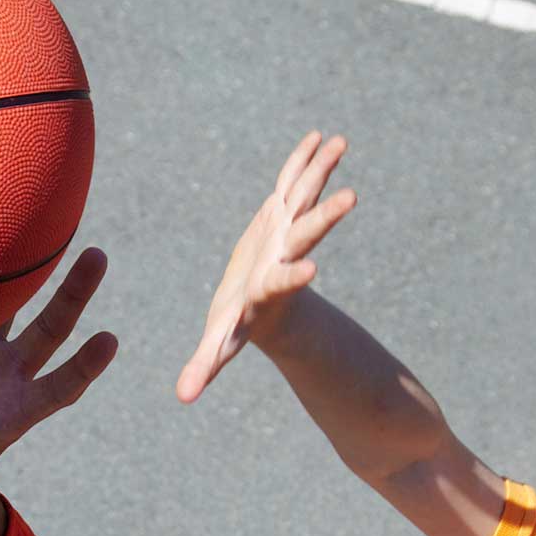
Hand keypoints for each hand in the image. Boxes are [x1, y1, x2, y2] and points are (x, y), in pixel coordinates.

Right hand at [0, 248, 118, 535]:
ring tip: (69, 232)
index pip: (60, 386)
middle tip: (100, 257)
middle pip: (51, 330)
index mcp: (15, 410)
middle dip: (74, 297)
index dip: (84, 366)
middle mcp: (10, 373)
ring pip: (20, 304)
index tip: (111, 340)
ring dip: (40, 273)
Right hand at [175, 131, 358, 403]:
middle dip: (325, 217)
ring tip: (341, 142)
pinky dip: (302, 161)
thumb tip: (184, 399)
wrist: (262, 307)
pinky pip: (292, 183)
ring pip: (306, 199)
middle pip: (307, 236)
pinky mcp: (280, 214)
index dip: (293, 277)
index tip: (311, 271)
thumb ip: (204, 366)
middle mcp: (285, 257)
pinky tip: (318, 137)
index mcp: (268, 289)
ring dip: (321, 172)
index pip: (282, 284)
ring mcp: (287, 233)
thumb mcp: (220, 344)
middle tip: (352, 198)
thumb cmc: (237, 326)